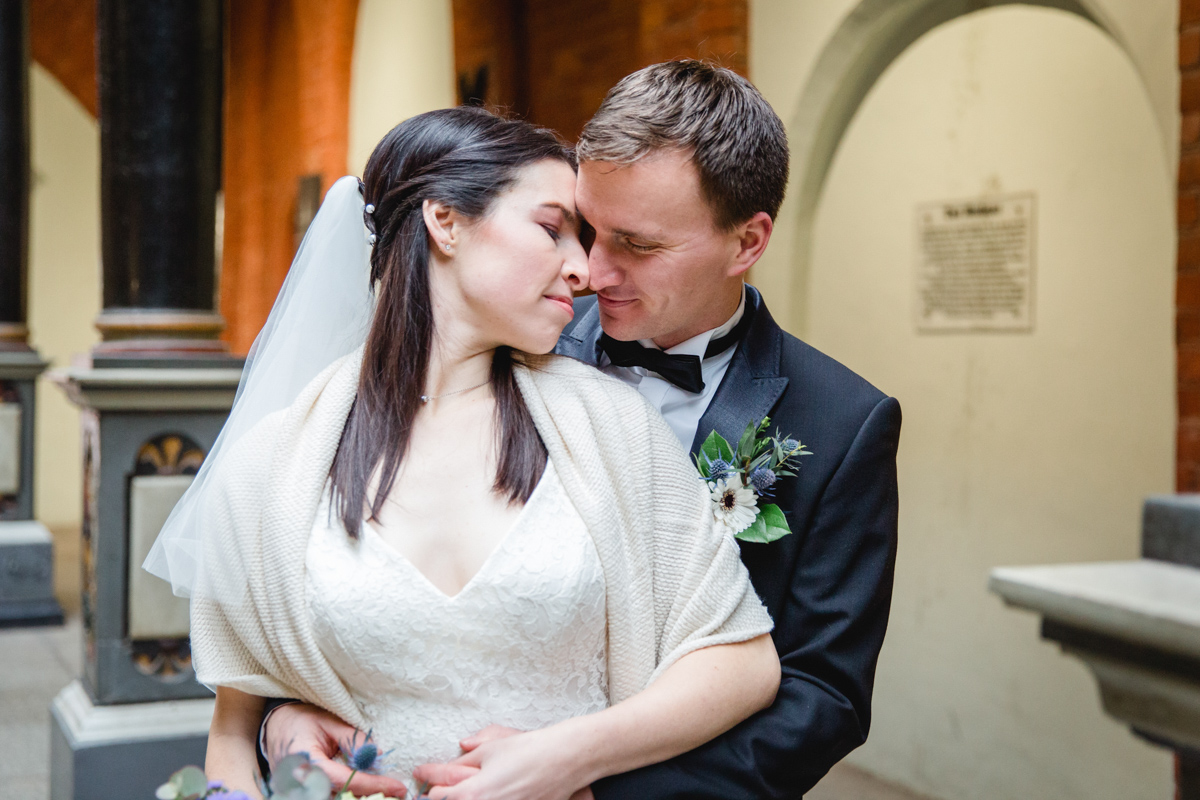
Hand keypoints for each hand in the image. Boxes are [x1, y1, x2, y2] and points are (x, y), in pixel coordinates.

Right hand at [264, 702, 406, 797]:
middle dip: (369, 796)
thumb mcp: (328, 722)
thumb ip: (352, 739)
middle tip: (395, 793)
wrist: (275, 727)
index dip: (373, 785)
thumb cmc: (302, 720)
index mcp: (305, 762)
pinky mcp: (298, 796)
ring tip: (385, 792)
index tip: (397, 787)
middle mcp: (297, 784)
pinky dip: (346, 795)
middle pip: (339, 799)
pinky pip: (326, 797)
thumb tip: (376, 754)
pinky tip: (365, 791)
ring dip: (358, 797)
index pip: (345, 780)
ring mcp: (295, 794)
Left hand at [414, 725, 518, 791]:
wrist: (564, 760)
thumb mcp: (491, 748)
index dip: (430, 787)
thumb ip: (466, 758)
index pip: (437, 798)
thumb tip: (452, 761)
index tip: (424, 779)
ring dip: (465, 799)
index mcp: (472, 793)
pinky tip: (494, 792)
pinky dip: (489, 799)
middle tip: (441, 788)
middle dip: (444, 797)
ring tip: (472, 788)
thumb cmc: (528, 750)